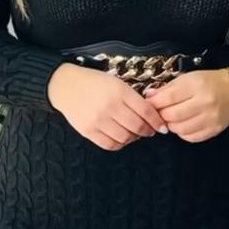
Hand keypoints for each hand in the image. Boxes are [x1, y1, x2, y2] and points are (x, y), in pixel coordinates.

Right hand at [47, 62, 168, 149]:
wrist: (66, 86)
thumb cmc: (93, 83)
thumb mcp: (117, 83)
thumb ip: (133, 98)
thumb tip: (151, 116)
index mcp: (119, 91)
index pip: (146, 111)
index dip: (157, 121)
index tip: (162, 127)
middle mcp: (109, 106)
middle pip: (137, 126)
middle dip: (147, 131)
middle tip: (149, 130)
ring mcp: (98, 120)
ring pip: (125, 137)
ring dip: (134, 138)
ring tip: (134, 133)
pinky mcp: (88, 131)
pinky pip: (110, 145)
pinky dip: (120, 144)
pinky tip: (121, 137)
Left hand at [142, 69, 228, 142]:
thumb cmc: (209, 83)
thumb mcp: (187, 78)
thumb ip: (167, 89)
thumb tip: (149, 97)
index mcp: (196, 86)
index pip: (167, 98)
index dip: (154, 103)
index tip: (149, 104)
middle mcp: (205, 102)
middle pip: (172, 115)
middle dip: (161, 115)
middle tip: (159, 112)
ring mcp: (210, 118)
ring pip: (179, 129)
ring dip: (171, 125)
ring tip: (172, 118)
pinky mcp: (213, 129)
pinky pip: (190, 137)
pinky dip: (182, 132)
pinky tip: (183, 124)